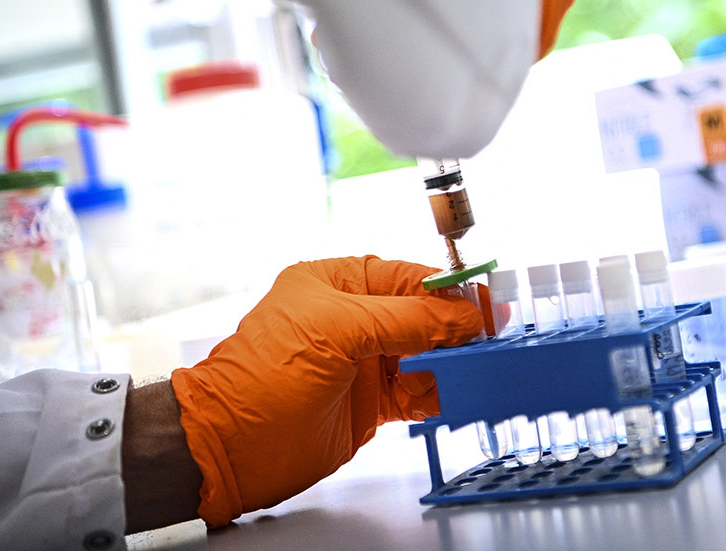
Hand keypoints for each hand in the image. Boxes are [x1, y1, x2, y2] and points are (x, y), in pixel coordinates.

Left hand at [169, 256, 482, 526]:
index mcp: (337, 283)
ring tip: (480, 366)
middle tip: (493, 335)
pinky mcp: (371, 403)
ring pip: (426, 355)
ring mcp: (363, 363)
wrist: (232, 446)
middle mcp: (352, 320)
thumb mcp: (341, 330)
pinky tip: (455, 394)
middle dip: (458, 327)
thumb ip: (408, 320)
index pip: (408, 278)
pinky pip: (418, 393)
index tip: (484, 301)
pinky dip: (439, 395)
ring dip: (453, 362)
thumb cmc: (262, 376)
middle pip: (423, 317)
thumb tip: (462, 314)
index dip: (449, 290)